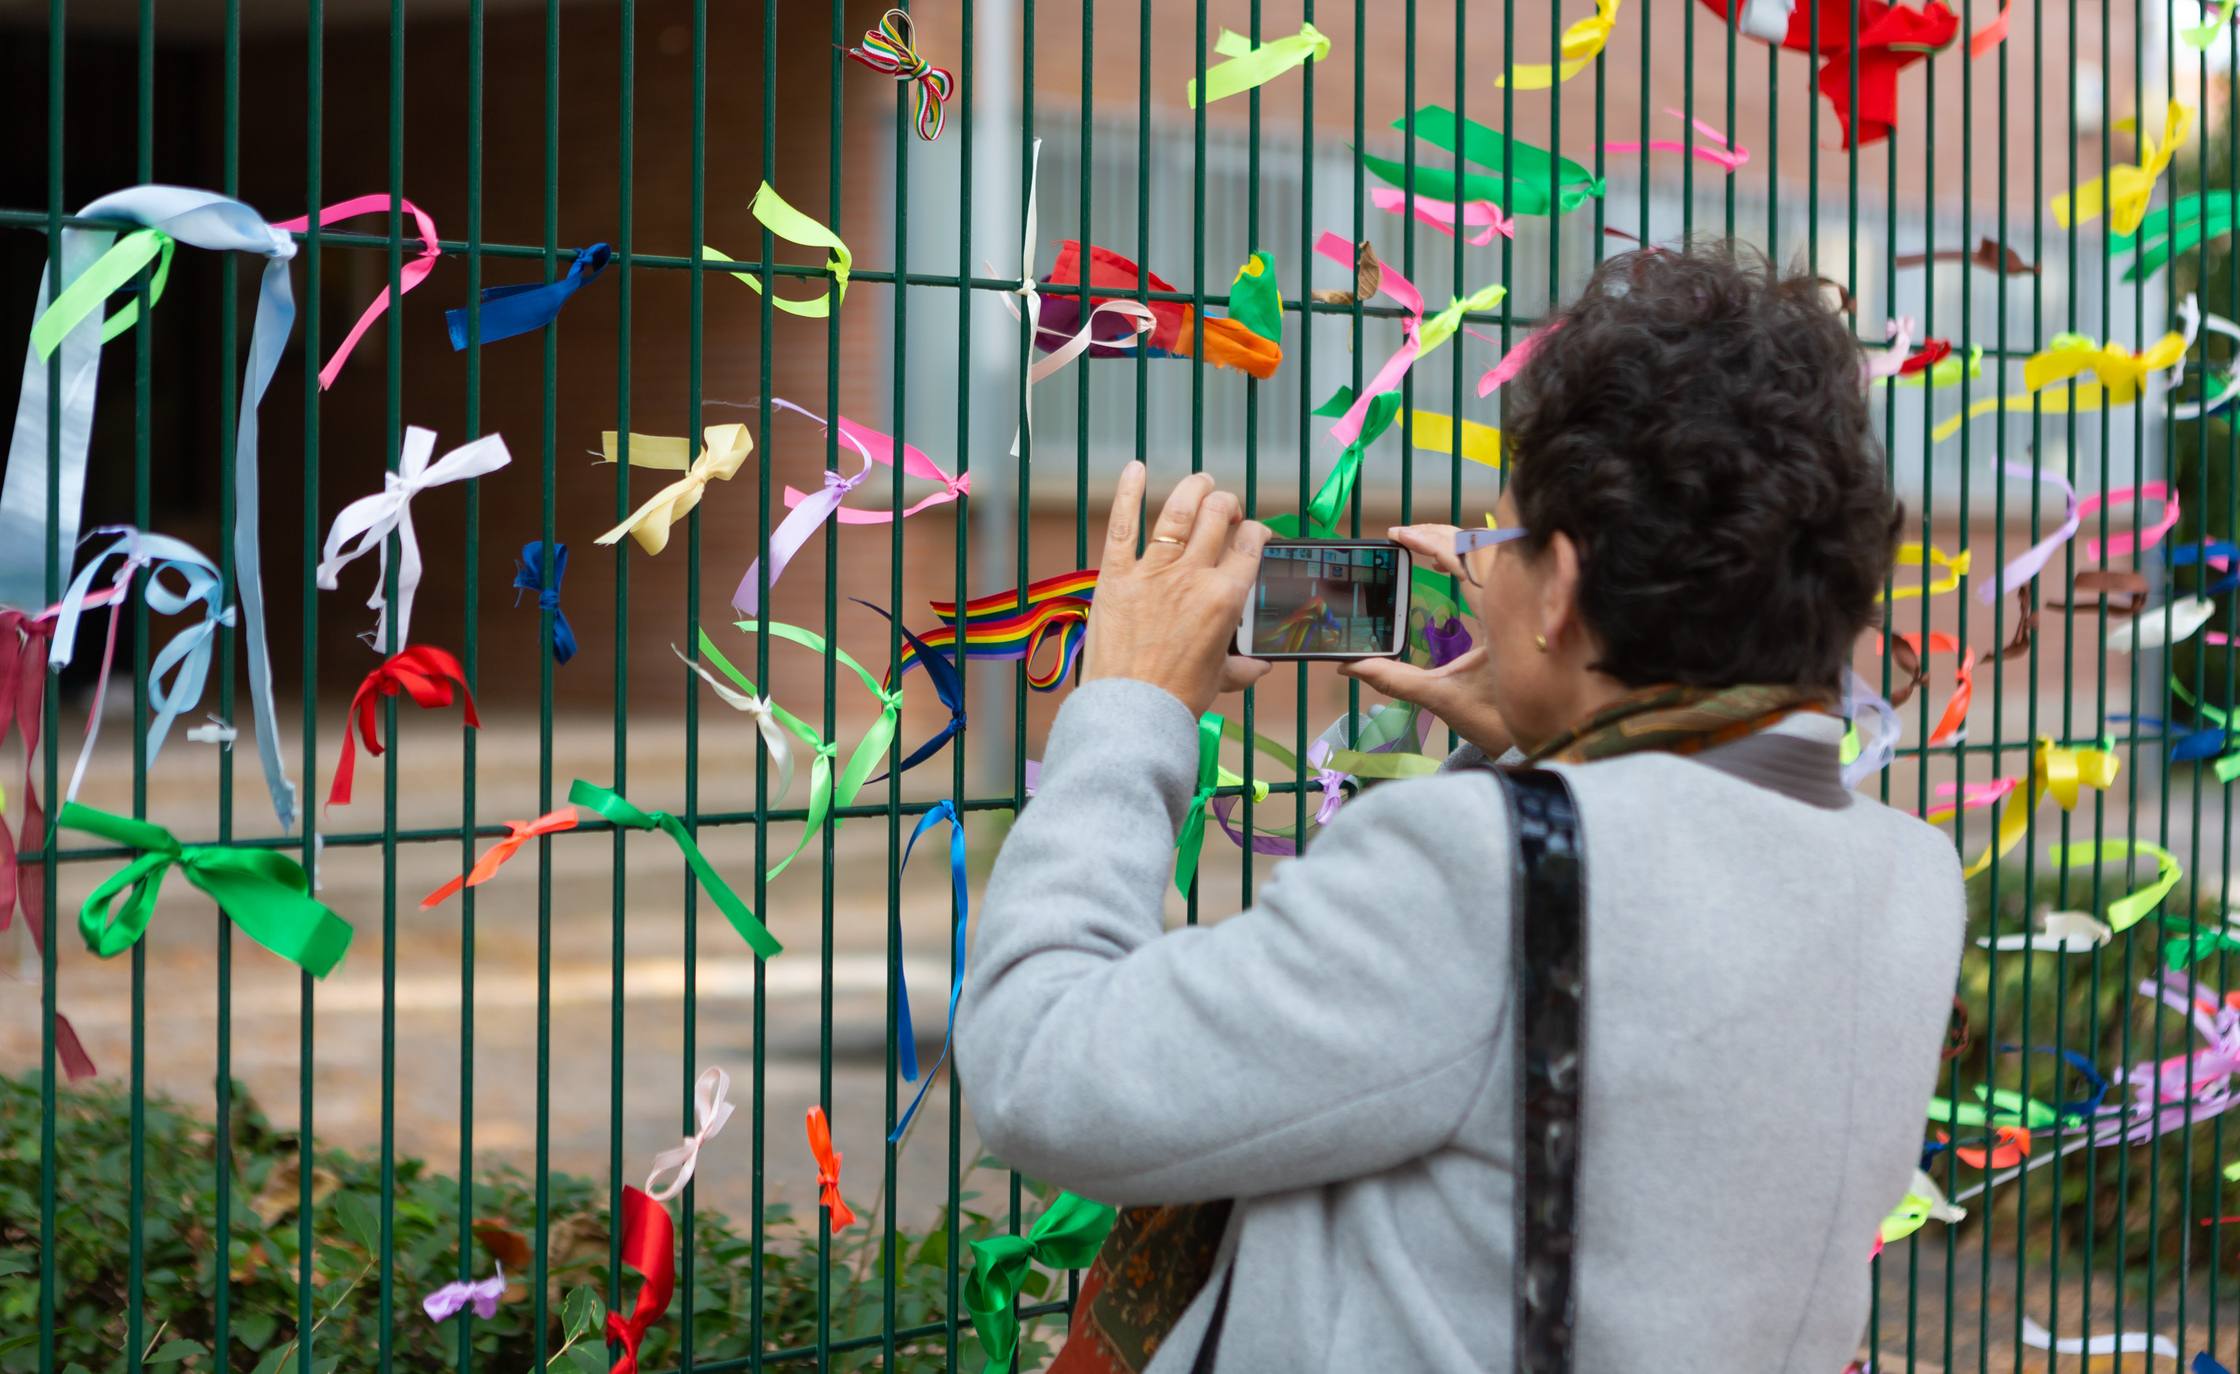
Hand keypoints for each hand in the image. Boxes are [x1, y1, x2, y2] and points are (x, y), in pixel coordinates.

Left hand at [1085, 464, 1272, 716]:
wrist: (1131, 710)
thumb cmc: (1176, 698)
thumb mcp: (1220, 680)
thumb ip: (1243, 667)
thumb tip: (1259, 666)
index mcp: (1225, 598)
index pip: (1250, 544)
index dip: (1257, 531)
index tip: (1253, 533)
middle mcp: (1193, 576)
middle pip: (1219, 516)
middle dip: (1228, 504)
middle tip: (1225, 509)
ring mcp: (1154, 572)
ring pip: (1179, 510)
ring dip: (1194, 488)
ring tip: (1200, 482)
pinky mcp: (1117, 575)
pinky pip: (1123, 525)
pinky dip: (1129, 492)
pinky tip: (1135, 468)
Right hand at [1336, 523, 1513, 758]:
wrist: (1548, 738)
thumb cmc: (1500, 720)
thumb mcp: (1443, 697)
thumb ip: (1395, 679)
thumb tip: (1350, 667)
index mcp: (1497, 614)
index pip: (1462, 558)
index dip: (1428, 540)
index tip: (1398, 535)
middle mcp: (1515, 600)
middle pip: (1479, 544)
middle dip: (1439, 533)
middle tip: (1405, 536)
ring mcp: (1524, 603)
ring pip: (1493, 552)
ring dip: (1456, 543)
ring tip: (1422, 547)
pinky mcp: (1525, 611)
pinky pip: (1499, 569)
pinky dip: (1471, 560)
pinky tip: (1448, 569)